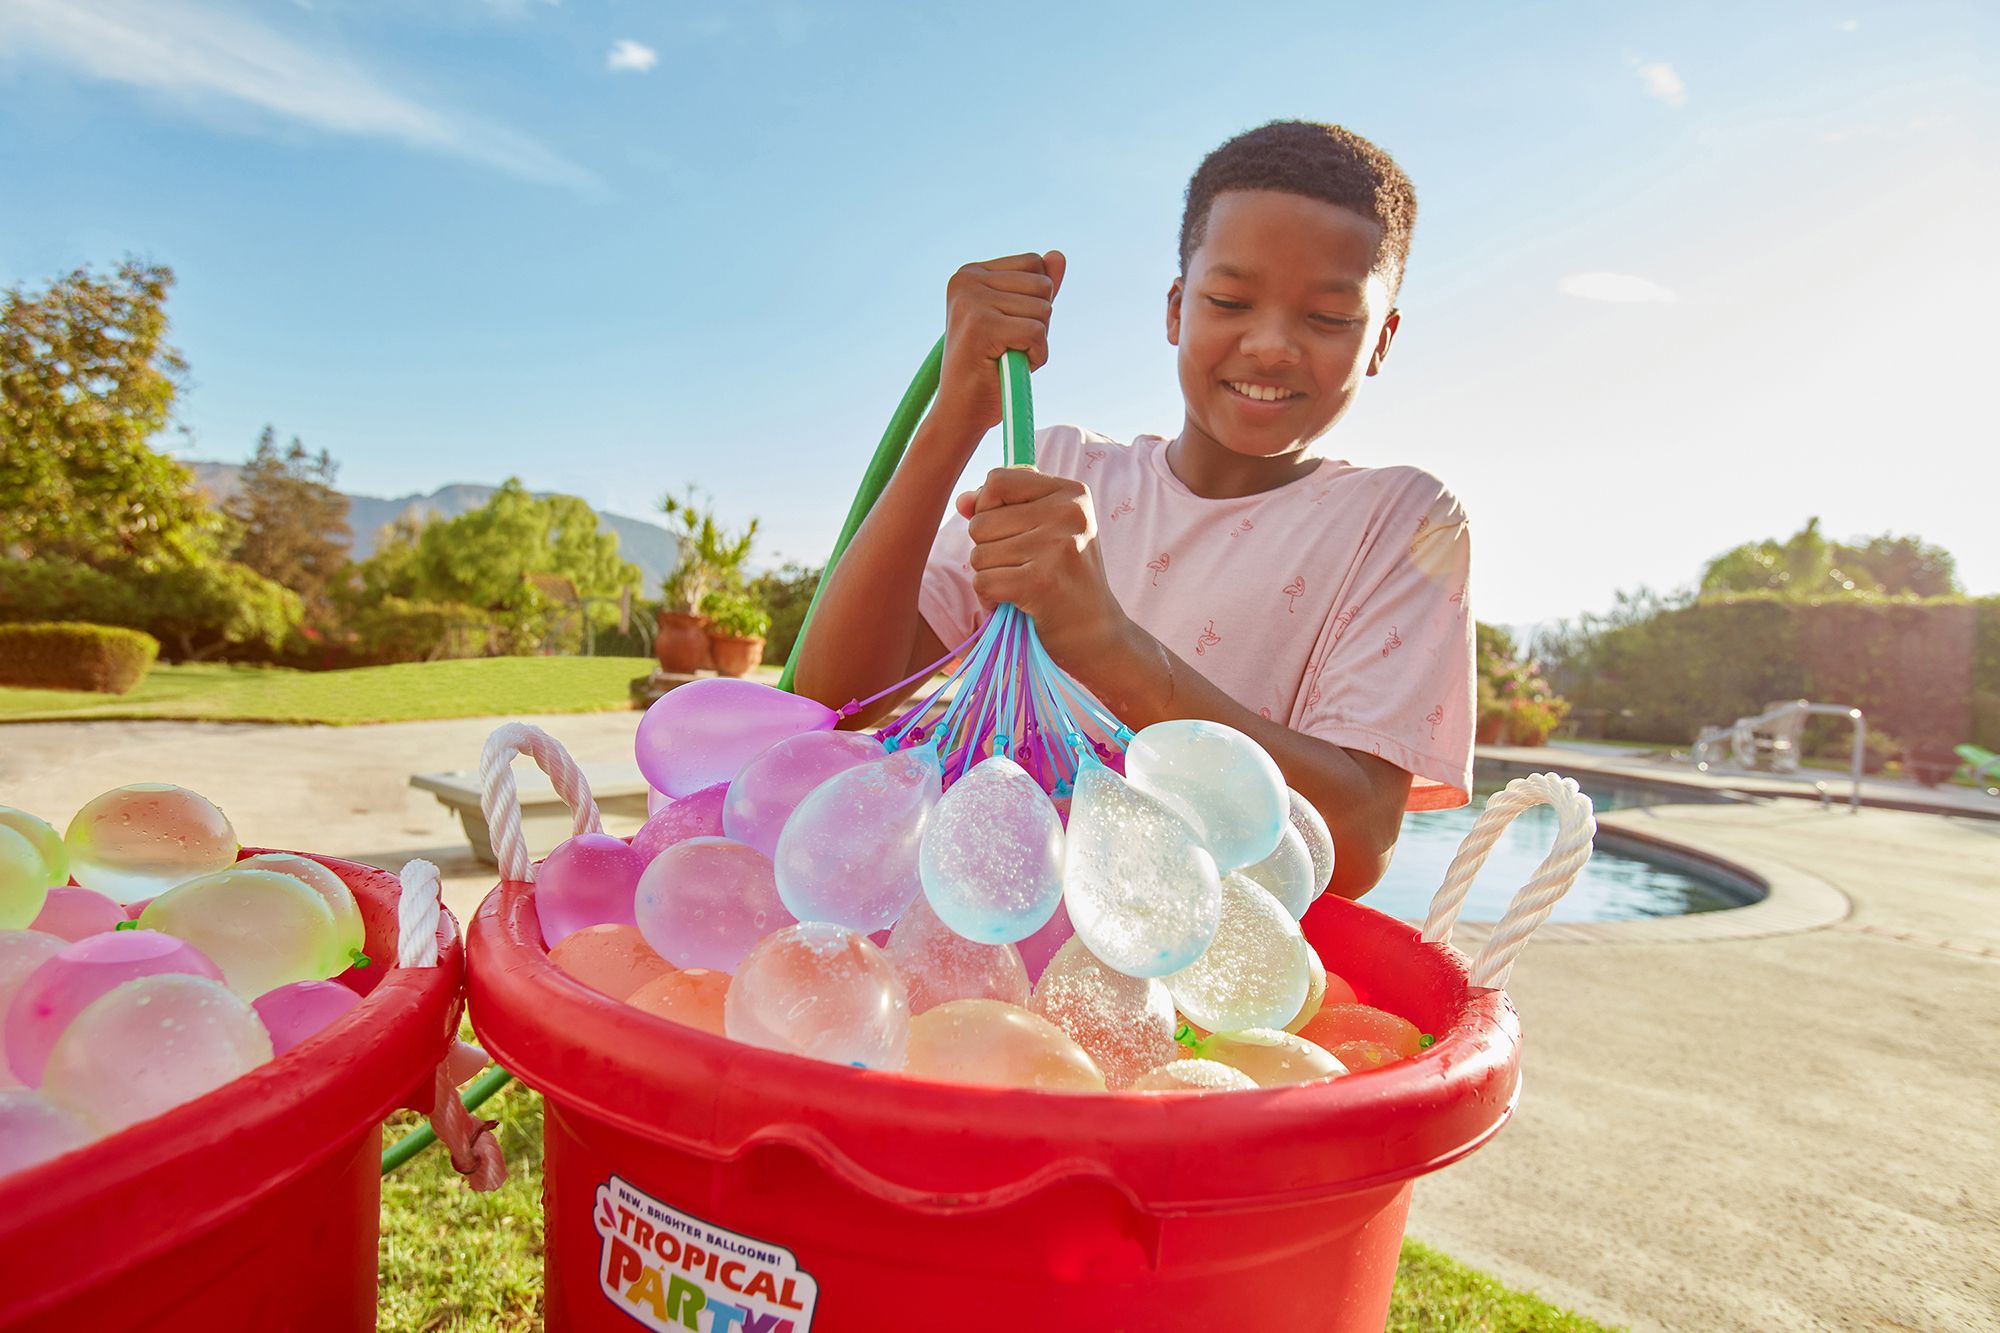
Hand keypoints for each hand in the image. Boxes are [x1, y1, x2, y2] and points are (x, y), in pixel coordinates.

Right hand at [933, 251, 1065, 437]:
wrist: (961, 413)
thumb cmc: (991, 369)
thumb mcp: (1020, 321)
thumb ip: (1038, 289)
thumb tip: (1059, 255)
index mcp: (970, 272)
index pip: (1034, 264)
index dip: (1035, 302)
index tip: (1007, 328)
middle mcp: (965, 279)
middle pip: (1043, 285)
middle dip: (1038, 322)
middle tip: (1008, 347)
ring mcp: (970, 301)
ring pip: (1043, 310)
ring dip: (1037, 342)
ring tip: (1006, 357)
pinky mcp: (979, 325)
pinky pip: (1037, 333)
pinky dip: (1035, 357)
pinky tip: (1009, 367)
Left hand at [958, 466, 1131, 669]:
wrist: (1097, 634)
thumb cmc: (1065, 579)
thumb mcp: (1045, 530)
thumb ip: (1002, 507)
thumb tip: (962, 501)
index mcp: (1071, 492)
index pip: (998, 481)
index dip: (988, 508)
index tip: (1009, 532)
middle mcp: (1068, 513)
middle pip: (981, 521)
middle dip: (989, 550)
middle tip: (1023, 568)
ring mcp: (1056, 546)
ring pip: (979, 553)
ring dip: (990, 576)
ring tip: (1022, 587)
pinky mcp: (1041, 581)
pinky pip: (983, 582)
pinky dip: (991, 599)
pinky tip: (1017, 604)